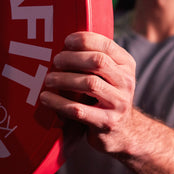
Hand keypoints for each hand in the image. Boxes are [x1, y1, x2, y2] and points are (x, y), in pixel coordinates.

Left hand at [39, 31, 136, 152]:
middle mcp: (127, 82)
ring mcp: (119, 103)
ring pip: (89, 83)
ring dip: (64, 79)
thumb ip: (94, 61)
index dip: (84, 40)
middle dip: (72, 58)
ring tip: (49, 80)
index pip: (106, 45)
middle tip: (55, 61)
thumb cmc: (106, 98)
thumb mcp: (109, 77)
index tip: (66, 42)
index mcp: (126, 66)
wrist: (122, 133)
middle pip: (98, 62)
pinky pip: (79, 110)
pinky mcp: (107, 123)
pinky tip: (46, 98)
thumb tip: (62, 46)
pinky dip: (58, 102)